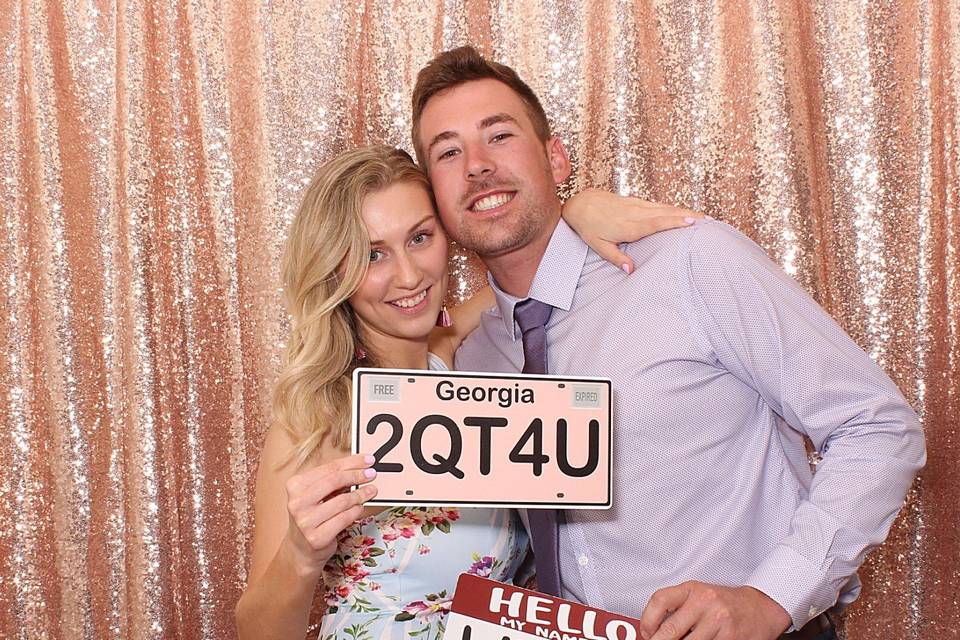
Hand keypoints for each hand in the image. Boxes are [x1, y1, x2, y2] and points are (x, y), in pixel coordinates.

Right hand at [282, 453, 378, 577]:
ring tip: (370, 491)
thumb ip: (332, 481)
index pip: (328, 468)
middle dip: (357, 475)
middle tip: (371, 474)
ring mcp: (305, 521)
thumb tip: (360, 467)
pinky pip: (344, 518)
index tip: (368, 460)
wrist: (301, 548)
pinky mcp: (316, 537)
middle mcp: (297, 502)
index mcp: (295, 485)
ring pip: (342, 501)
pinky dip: (356, 511)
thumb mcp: (316, 494)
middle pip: (335, 481)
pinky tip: (360, 507)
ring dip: (360, 495)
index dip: (352, 462)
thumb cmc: (313, 516)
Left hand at [561, 188, 706, 272]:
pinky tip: (685, 212)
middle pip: (666, 213)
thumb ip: (616, 258)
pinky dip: (674, 208)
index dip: (674, 221)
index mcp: (629, 226)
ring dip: (685, 211)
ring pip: (665, 207)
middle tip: (709, 222)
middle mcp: (636, 213)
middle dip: (688, 216)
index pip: (656, 223)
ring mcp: (638, 205)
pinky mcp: (638, 202)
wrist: (581, 204)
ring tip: (704, 217)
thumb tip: (631, 270)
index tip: (692, 222)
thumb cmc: (589, 227)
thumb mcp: (599, 246)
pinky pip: (660, 205)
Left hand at [639, 582, 790, 639]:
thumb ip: (677, 607)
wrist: (761, 607)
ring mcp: (718, 621)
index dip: (647, 620)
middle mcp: (705, 603)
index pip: (659, 601)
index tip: (647, 633)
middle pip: (670, 630)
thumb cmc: (726, 602)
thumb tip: (653, 629)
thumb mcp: (699, 595)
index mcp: (693, 589)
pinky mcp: (730, 638)